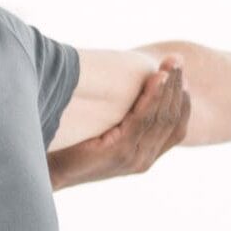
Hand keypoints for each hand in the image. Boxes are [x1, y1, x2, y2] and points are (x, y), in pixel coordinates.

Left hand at [48, 62, 189, 190]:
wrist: (48, 170)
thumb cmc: (73, 146)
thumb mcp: (105, 133)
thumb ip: (122, 120)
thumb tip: (131, 87)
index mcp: (145, 155)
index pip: (176, 128)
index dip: (182, 100)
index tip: (180, 74)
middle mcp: (144, 159)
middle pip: (172, 119)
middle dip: (177, 87)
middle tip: (178, 60)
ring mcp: (134, 158)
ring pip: (161, 118)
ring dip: (168, 88)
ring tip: (171, 65)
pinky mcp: (119, 153)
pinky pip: (142, 120)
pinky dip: (152, 98)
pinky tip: (156, 80)